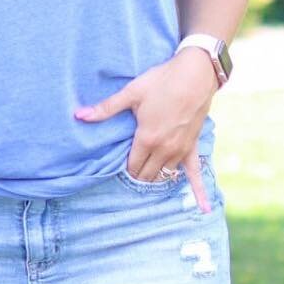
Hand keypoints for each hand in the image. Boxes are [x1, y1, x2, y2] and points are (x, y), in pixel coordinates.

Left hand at [74, 49, 216, 213]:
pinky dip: (199, 193)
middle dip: (137, 175)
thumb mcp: (131, 92)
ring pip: (164, 176)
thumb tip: (79, 115)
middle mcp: (164, 150)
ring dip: (155, 178)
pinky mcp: (193, 147)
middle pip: (146, 175)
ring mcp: (180, 151)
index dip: (124, 168)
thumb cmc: (162, 80)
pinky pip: (196, 174)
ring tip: (147, 176)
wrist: (195, 74)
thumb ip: (106, 108)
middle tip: (131, 169)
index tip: (118, 165)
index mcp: (146, 139)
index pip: (132, 166)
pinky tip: (204, 210)